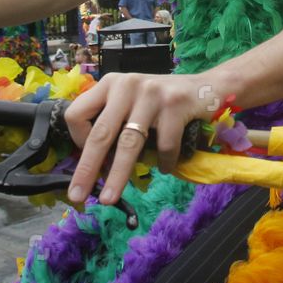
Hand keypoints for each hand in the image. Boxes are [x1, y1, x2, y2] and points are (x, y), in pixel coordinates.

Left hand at [63, 72, 220, 205]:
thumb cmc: (162, 101)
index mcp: (110, 84)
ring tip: (108, 198)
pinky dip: (163, 163)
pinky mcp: (175, 104)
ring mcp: (151, 94)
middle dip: (87, 168)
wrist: (205, 87)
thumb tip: (95, 165)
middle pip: (100, 133)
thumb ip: (114, 121)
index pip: (77, 114)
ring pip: (129, 144)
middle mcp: (127, 85)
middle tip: (76, 194)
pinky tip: (165, 167)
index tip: (88, 154)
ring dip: (117, 176)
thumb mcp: (131, 102)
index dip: (77, 139)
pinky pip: (164, 145)